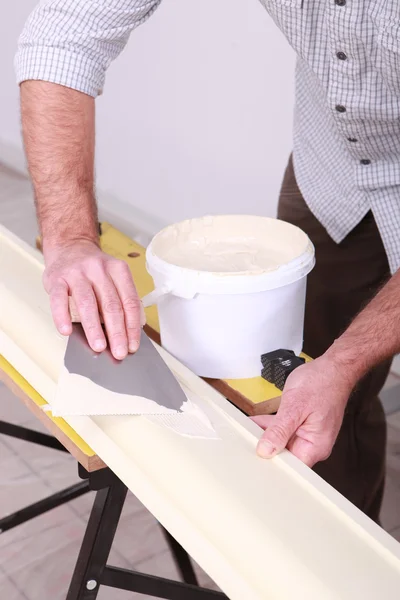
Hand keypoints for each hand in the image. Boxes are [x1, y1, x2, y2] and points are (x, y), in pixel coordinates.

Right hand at [43, 239, 142, 359]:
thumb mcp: (113, 277)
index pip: (129, 301)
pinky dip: (62, 316)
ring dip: (94, 328)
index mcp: (118, 270)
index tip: (132, 345)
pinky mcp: (56, 278)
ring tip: (99, 346)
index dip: (132, 326)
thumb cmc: (94, 271)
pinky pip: (59, 299)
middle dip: (116, 332)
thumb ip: (121, 299)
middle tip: (119, 352)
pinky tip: (66, 331)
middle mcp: (98, 269)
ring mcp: (76, 273)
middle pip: (110, 304)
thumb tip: (130, 332)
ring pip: (87, 303)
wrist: (69, 247)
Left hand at [252, 355, 353, 466]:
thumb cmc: (321, 383)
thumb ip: (279, 430)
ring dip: (265, 435)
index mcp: (315, 446)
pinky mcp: (302, 425)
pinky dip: (271, 426)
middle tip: (243, 442)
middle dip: (265, 448)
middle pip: (285, 455)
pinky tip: (255, 422)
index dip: (272, 465)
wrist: (333, 367)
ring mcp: (308, 434)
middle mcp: (313, 444)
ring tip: (245, 430)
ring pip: (281, 442)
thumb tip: (265, 451)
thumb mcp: (295, 407)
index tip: (253, 460)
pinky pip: (284, 430)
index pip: (291, 468)